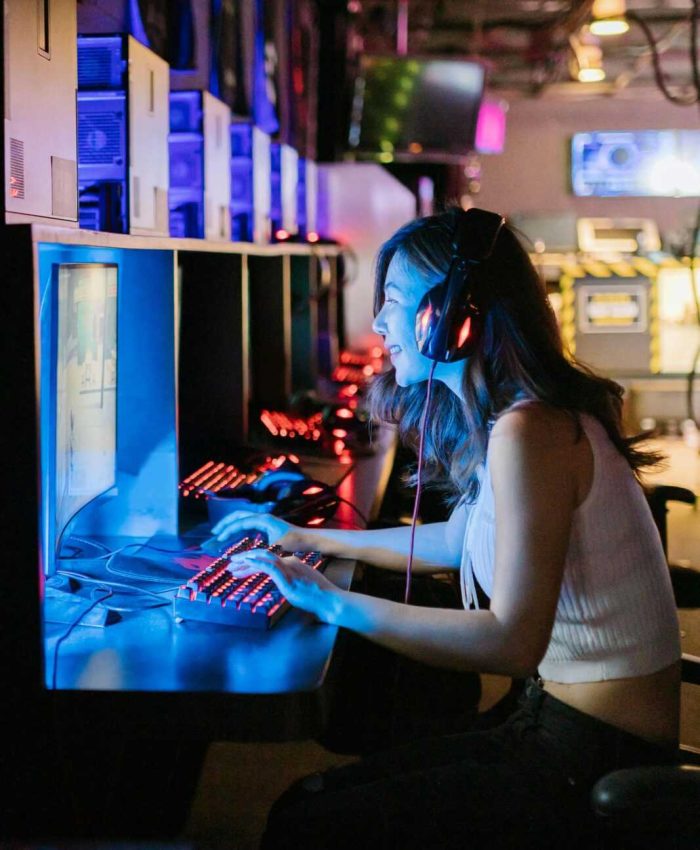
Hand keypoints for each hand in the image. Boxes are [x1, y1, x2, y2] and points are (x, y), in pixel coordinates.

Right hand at [211, 510, 301, 549]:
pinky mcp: (268, 527)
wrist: (309, 540)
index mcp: (262, 520)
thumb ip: (258, 554)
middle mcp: (262, 518)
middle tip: (214, 533)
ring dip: (232, 526)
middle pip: (238, 516)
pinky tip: (235, 539)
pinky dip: (240, 531)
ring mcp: (265, 521)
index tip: (217, 539)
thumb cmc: (294, 544)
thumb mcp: (275, 550)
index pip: (239, 522)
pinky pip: (249, 526)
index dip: (227, 530)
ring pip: (243, 520)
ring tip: (221, 535)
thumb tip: (243, 560)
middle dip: (225, 523)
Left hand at [226, 548, 340, 621]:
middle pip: (262, 555)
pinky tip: (246, 563)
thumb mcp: (300, 586)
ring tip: (232, 565)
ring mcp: (288, 568)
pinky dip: (255, 563)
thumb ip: (290, 583)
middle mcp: (289, 562)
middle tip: (230, 563)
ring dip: (245, 560)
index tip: (240, 566)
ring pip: (262, 557)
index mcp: (292, 563)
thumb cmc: (317, 596)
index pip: (268, 558)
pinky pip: (268, 566)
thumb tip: (283, 586)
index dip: (251, 561)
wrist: (328, 599)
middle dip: (244, 558)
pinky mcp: (287, 576)